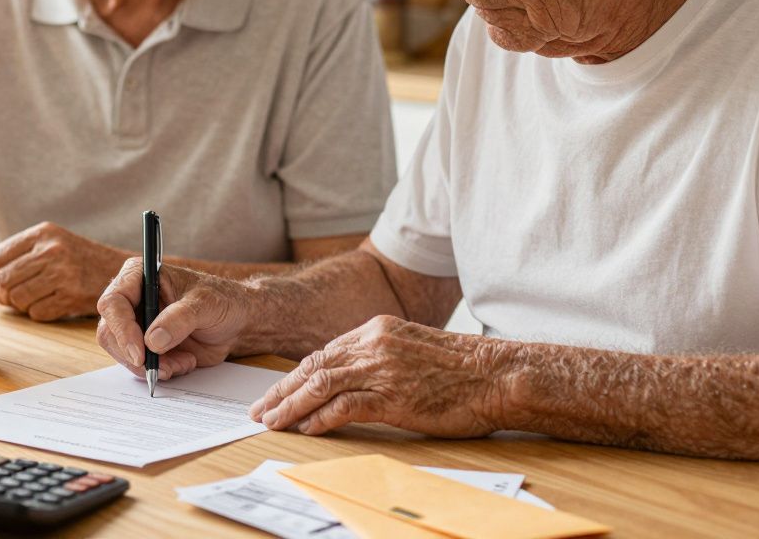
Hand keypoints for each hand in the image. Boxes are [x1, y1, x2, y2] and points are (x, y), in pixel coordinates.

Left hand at [0, 222, 128, 320]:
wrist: (120, 270)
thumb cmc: (79, 259)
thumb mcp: (53, 242)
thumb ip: (23, 253)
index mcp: (43, 233)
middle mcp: (52, 250)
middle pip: (5, 280)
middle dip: (5, 295)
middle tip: (12, 299)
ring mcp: (63, 273)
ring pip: (19, 298)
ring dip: (22, 306)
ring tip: (34, 300)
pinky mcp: (72, 296)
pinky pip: (37, 313)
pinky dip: (39, 313)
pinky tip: (51, 304)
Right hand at [95, 258, 253, 380]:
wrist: (237, 322)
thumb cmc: (223, 301)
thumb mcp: (206, 304)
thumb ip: (179, 319)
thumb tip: (152, 340)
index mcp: (139, 276)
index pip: (114, 302)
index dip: (122, 329)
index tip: (141, 353)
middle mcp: (132, 299)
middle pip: (110, 331)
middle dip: (135, 354)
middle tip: (161, 368)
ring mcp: (137, 324)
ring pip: (121, 352)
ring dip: (150, 366)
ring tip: (181, 363)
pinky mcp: (145, 346)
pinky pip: (138, 365)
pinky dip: (159, 371)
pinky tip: (183, 363)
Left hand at [248, 315, 509, 437]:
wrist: (498, 374)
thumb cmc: (464, 369)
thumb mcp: (413, 349)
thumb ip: (381, 357)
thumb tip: (352, 379)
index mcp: (376, 329)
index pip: (324, 352)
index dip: (297, 374)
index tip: (278, 391)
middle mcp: (373, 344)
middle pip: (313, 366)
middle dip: (281, 389)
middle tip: (259, 408)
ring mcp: (382, 369)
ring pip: (320, 385)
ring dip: (290, 405)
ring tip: (272, 422)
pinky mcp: (393, 396)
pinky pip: (345, 407)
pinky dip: (320, 419)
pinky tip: (306, 429)